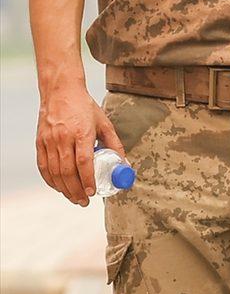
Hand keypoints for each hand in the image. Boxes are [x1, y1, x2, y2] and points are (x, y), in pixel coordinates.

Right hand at [36, 82, 125, 205]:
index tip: (92, 193)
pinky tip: (59, 187)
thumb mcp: (104, 123)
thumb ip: (115, 144)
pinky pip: (43, 166)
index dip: (88, 179)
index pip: (83, 161)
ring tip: (73, 198)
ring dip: (64, 189)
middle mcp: (63, 137)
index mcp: (82, 132)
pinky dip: (50, 180)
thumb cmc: (85, 107)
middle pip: (68, 171)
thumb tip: (124, 164)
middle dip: (76, 190)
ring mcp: (49, 140)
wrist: (61, 91)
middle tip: (84, 202)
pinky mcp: (40, 142)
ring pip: (54, 172)